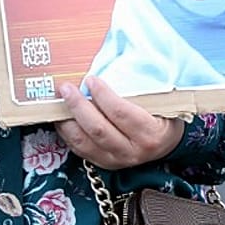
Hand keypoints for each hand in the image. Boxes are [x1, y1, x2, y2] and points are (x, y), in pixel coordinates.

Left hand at [55, 77, 184, 169]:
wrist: (165, 144)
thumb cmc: (160, 116)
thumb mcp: (158, 101)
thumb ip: (137, 87)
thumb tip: (110, 61)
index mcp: (150, 133)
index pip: (121, 113)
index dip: (103, 95)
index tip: (91, 79)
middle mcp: (132, 151)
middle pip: (98, 128)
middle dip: (78, 106)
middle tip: (66, 88)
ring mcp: (116, 160)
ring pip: (84, 141)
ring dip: (66, 119)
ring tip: (59, 100)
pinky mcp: (103, 163)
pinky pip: (78, 148)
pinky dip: (66, 131)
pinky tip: (61, 116)